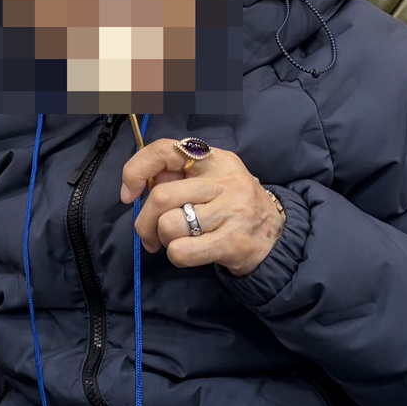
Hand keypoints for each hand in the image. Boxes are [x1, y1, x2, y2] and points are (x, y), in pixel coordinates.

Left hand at [119, 139, 284, 277]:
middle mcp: (225, 180)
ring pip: (169, 225)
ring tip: (177, 241)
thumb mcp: (212, 180)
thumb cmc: (232, 208)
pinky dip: (176, 256)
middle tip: (149, 234)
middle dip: (145, 221)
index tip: (129, 193)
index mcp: (215, 159)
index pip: (165, 149)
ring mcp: (232, 210)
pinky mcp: (233, 241)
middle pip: (161, 196)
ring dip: (163, 239)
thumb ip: (178, 177)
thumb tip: (138, 183)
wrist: (277, 238)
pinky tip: (190, 254)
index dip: (137, 170)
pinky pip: (182, 251)